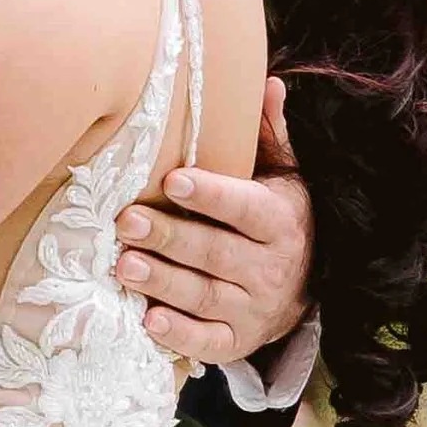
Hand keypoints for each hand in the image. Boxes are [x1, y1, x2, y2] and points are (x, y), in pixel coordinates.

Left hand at [116, 78, 311, 366]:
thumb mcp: (282, 175)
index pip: (246, 208)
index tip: (172, 179)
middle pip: (217, 253)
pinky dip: (179, 335)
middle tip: (127, 221)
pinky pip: (208, 342)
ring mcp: (254, 309)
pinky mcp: (237, 342)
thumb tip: (268, 83)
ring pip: (206, 296)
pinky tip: (148, 321)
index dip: (211, 195)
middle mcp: (271, 268)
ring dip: (164, 282)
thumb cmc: (273, 218)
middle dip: (171, 238)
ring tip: (123, 266)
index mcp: (280, 221)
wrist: (303, 289)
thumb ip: (269, 134)